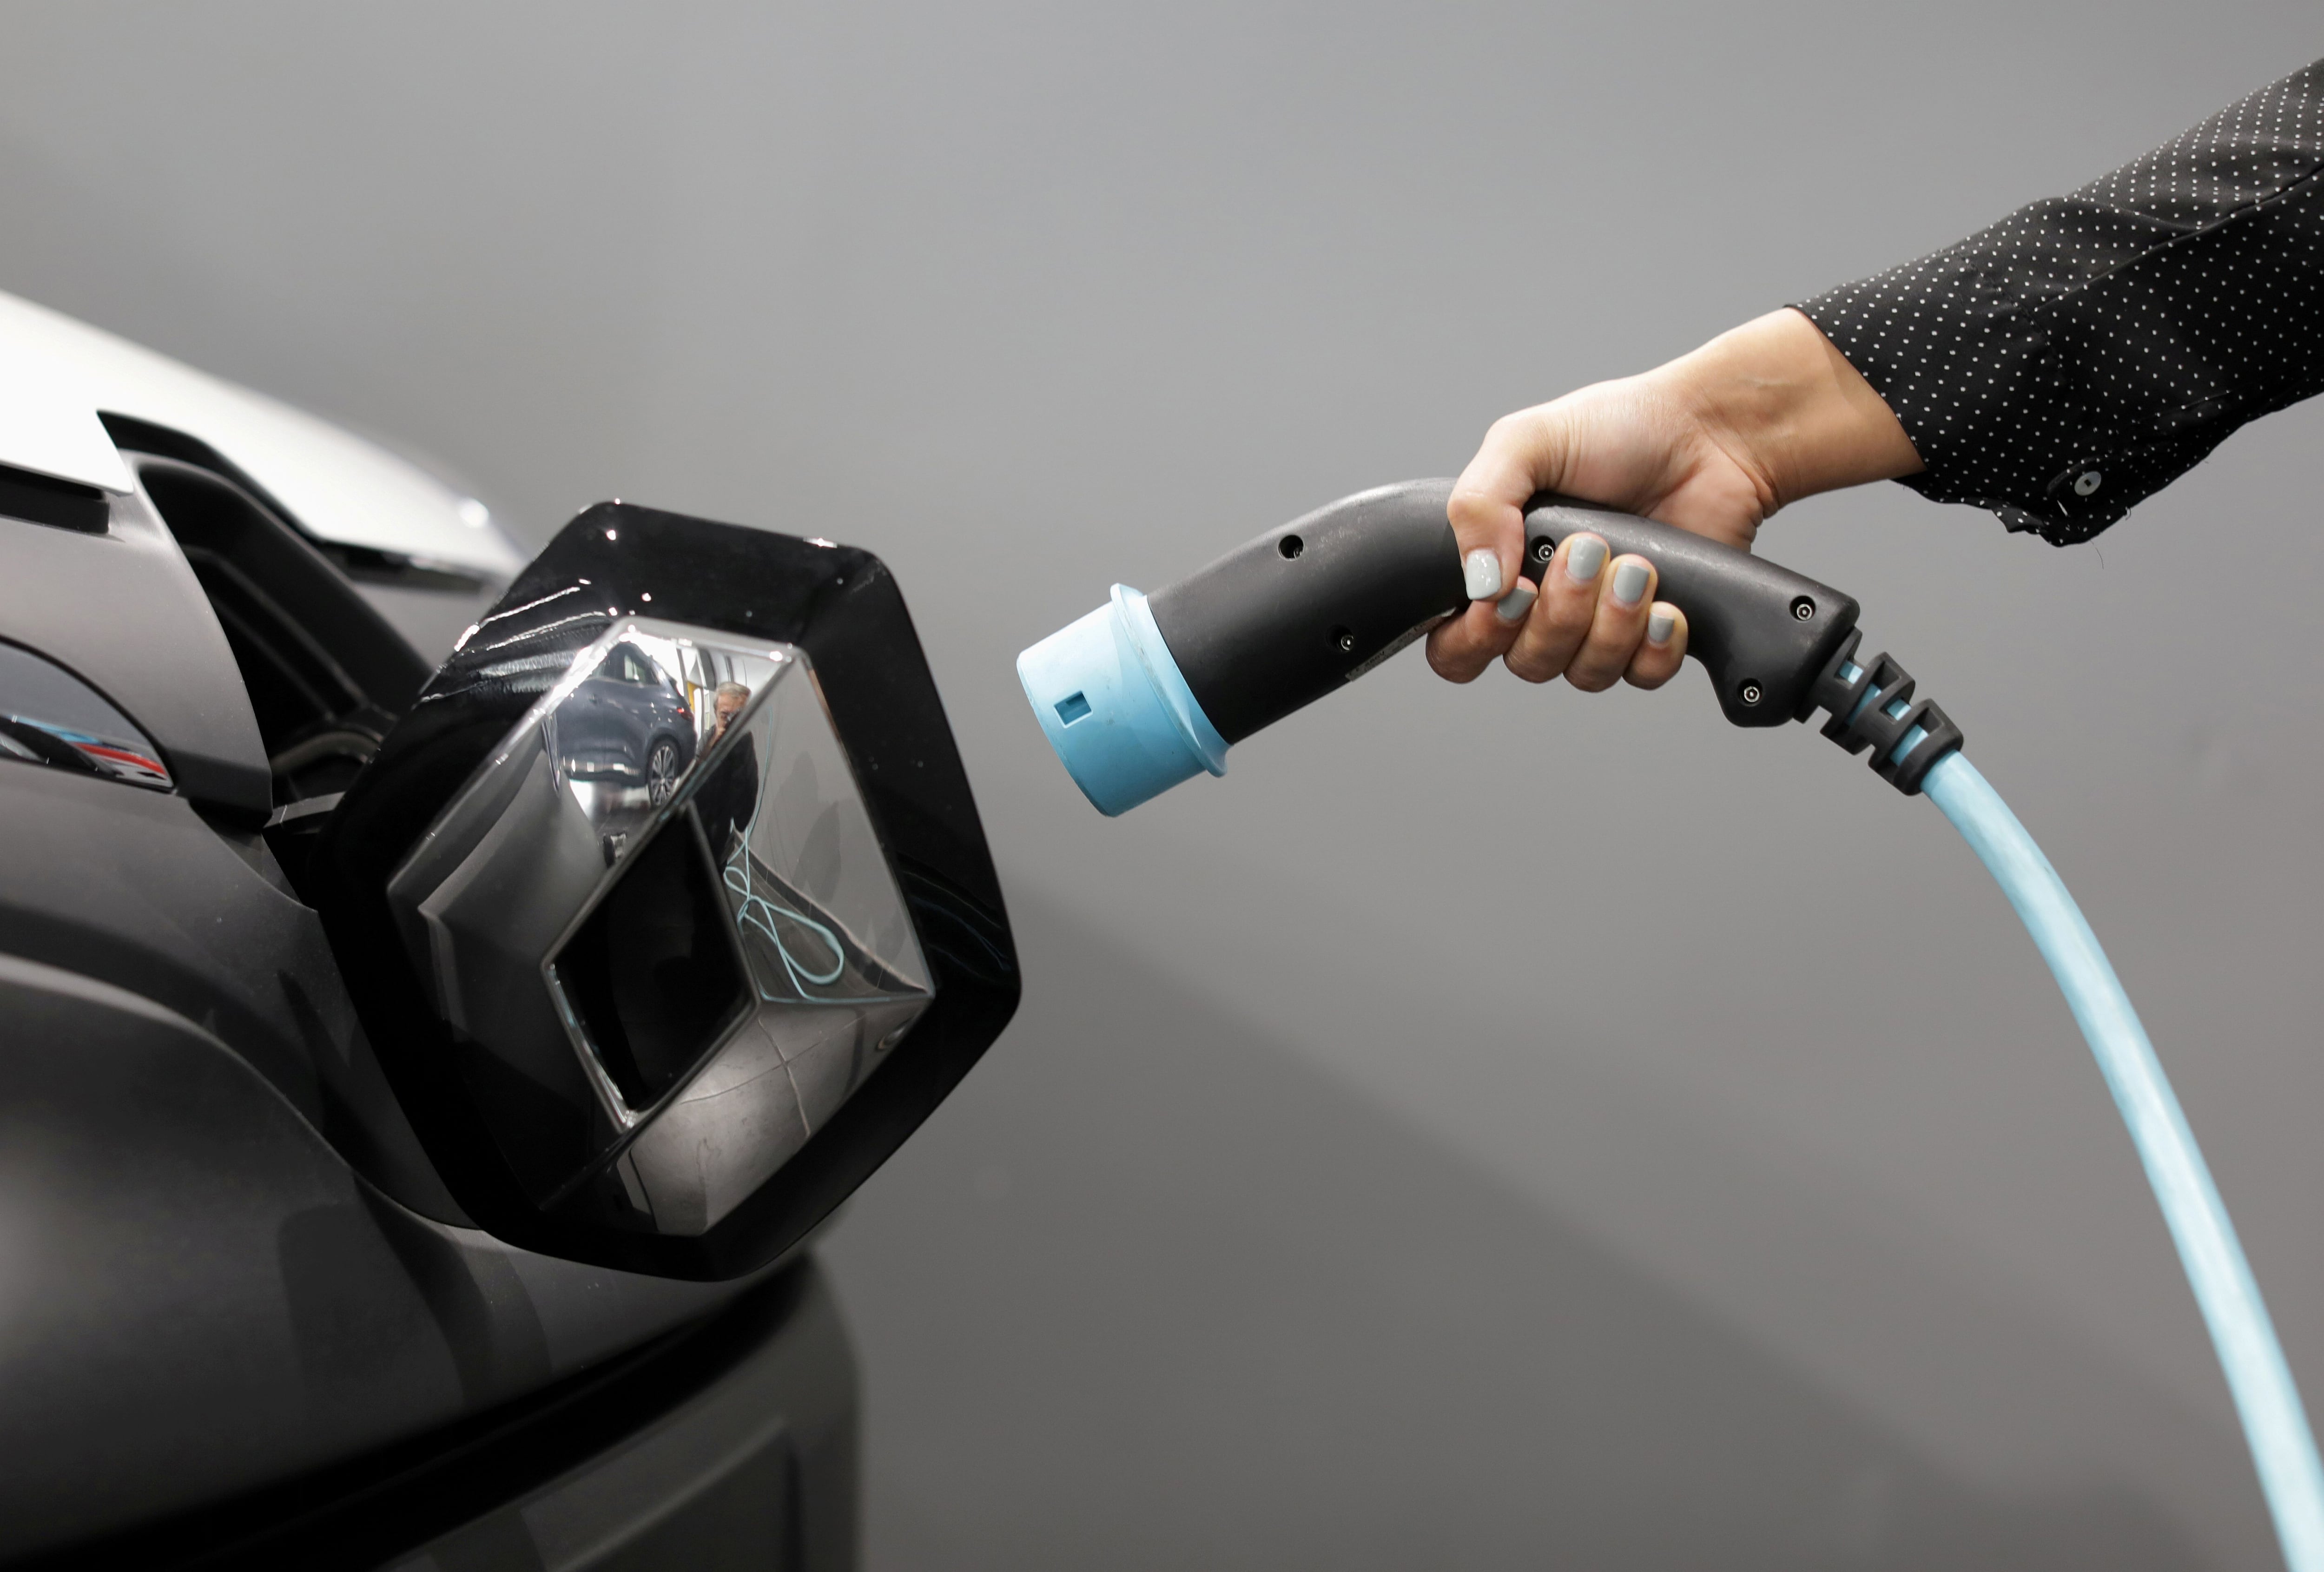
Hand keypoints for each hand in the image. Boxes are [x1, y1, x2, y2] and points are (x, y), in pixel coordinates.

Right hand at [1426, 308, 1921, 689]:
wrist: (1712, 434)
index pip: (1456, 645)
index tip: (1511, 593)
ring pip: (1584, 672)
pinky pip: (1641, 676)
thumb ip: (1477, 504)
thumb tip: (1478, 583)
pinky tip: (1667, 604)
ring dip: (1611, 622)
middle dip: (1559, 614)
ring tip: (1638, 565)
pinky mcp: (1654, 635)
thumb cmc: (1620, 428)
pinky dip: (1653, 645)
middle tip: (1588, 553)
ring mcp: (1601, 625)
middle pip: (1526, 663)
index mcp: (1500, 566)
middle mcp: (1545, 606)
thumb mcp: (1525, 441)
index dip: (1475, 638)